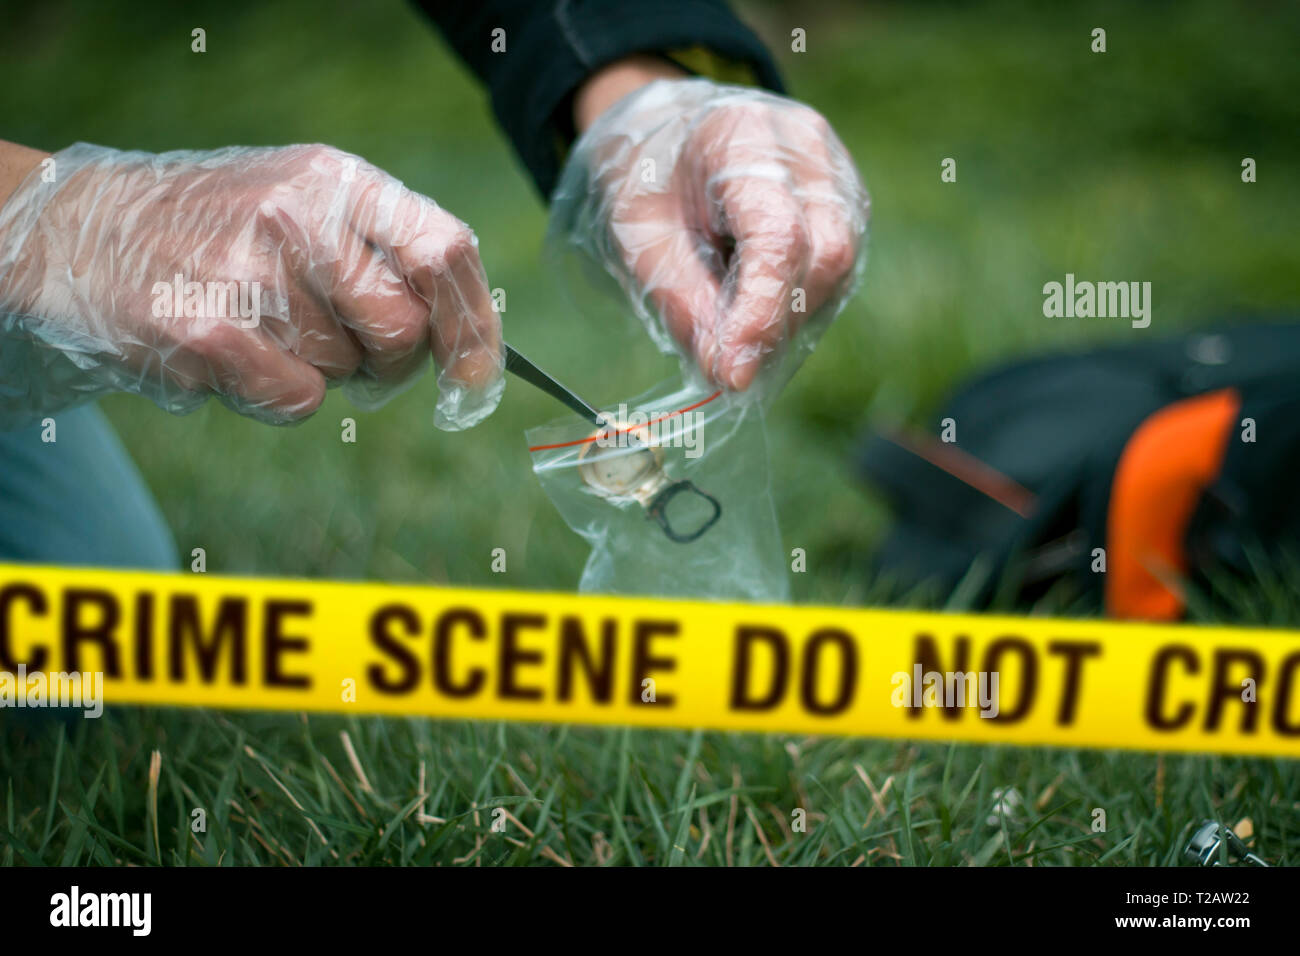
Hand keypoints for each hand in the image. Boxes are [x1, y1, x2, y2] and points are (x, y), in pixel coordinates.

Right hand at [0, 142, 502, 429]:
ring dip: (320, 370)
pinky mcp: (206, 335)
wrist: (83, 232)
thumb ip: (389, 255)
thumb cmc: (223, 231)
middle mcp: (296, 217)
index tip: (474, 374)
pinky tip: (233, 356)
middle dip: (391, 360)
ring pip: (348, 373)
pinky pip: (299, 401)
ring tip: (261, 326)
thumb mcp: (307, 204)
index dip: (474, 324)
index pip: (444, 250)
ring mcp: (247, 275)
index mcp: (335, 180)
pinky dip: (277, 395)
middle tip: (347, 347)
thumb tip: (474, 350)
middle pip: (405, 328)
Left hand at [562, 68, 868, 393]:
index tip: (735, 374)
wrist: (662, 128)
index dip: (762, 315)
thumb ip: (682, 302)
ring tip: (734, 335)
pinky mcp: (844, 200)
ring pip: (838, 269)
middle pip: (824, 254)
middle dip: (777, 324)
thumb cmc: (643, 175)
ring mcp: (835, 171)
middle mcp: (807, 147)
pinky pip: (835, 269)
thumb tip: (727, 372)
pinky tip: (756, 312)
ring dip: (788, 319)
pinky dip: (796, 304)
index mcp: (745, 136)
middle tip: (726, 365)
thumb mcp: (635, 237)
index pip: (779, 236)